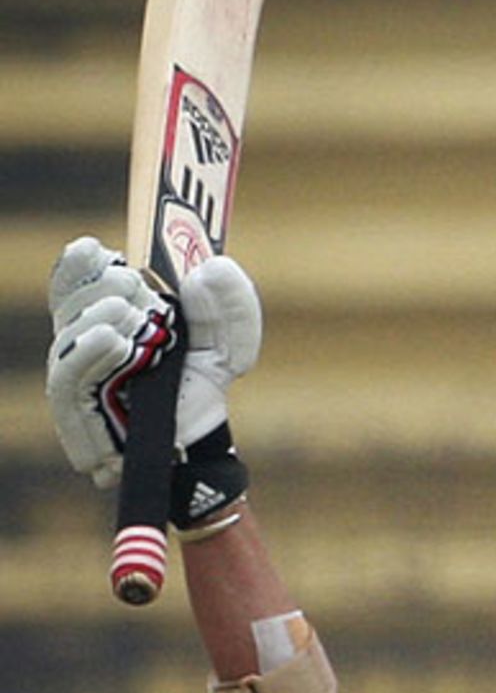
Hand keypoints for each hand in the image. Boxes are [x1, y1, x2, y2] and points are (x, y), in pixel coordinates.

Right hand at [48, 237, 260, 487]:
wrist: (202, 443)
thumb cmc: (202, 384)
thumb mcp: (230, 340)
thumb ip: (233, 302)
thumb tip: (209, 271)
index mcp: (108, 316)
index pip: (75, 281)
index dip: (81, 263)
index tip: (100, 249)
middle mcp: (84, 344)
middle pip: (70, 305)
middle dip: (102, 289)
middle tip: (135, 289)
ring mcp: (77, 382)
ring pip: (65, 341)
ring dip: (97, 320)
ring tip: (133, 317)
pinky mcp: (76, 420)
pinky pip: (66, 384)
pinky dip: (87, 356)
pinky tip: (115, 342)